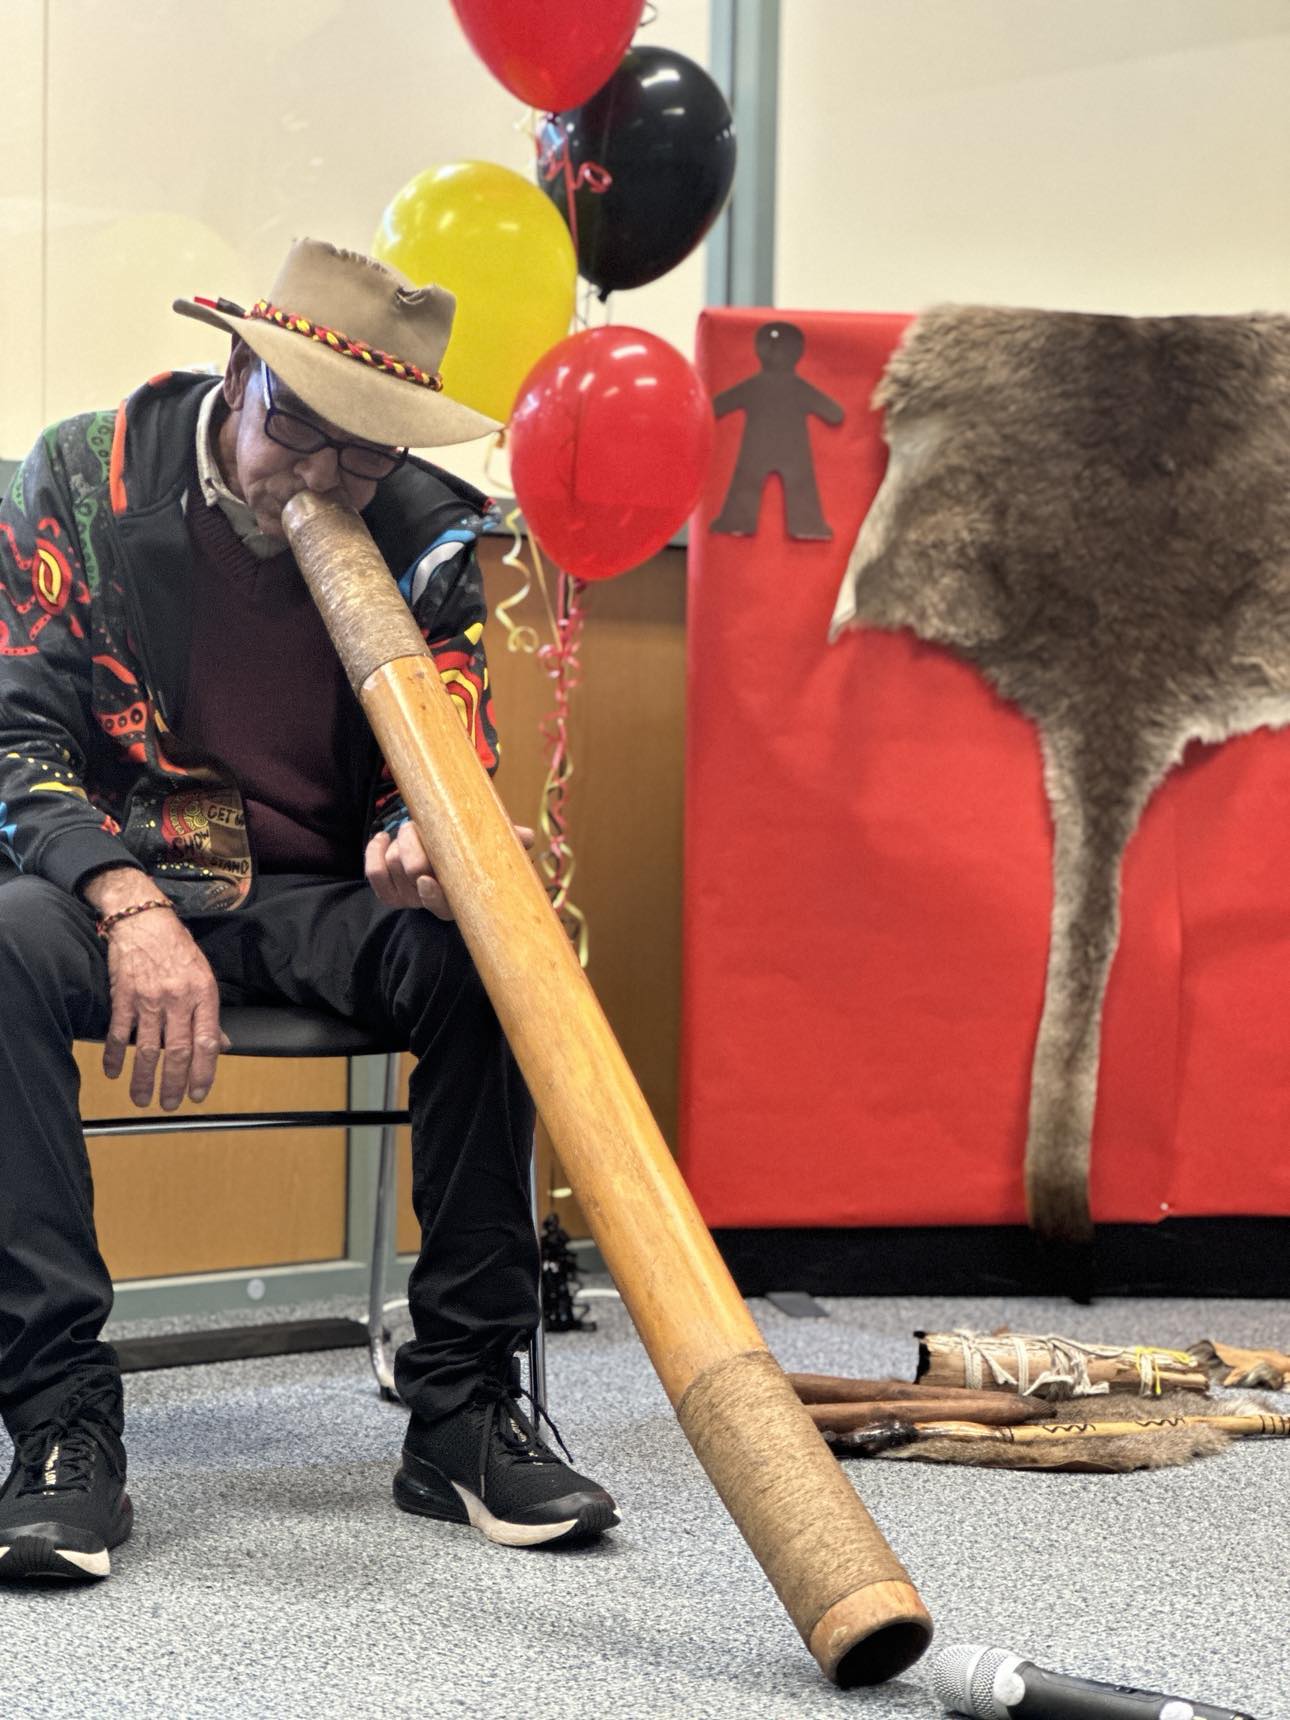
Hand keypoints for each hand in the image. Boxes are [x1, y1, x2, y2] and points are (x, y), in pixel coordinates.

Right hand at [85, 874, 229, 1109]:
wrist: (143, 919)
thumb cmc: (177, 947)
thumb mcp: (204, 975)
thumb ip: (210, 1013)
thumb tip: (221, 1044)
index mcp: (203, 994)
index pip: (207, 1042)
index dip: (204, 1072)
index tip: (199, 1093)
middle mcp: (178, 999)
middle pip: (177, 1052)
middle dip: (174, 1084)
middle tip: (171, 1104)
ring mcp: (149, 999)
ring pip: (146, 1049)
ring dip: (144, 1079)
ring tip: (142, 1098)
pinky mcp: (124, 997)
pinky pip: (119, 1033)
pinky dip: (115, 1056)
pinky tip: (114, 1072)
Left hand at [365, 821, 535, 917]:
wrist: (444, 848)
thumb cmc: (473, 849)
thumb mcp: (492, 847)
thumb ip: (508, 841)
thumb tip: (527, 837)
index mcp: (457, 900)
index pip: (442, 908)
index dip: (433, 897)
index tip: (428, 880)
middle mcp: (430, 901)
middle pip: (413, 877)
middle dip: (414, 846)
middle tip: (419, 826)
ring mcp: (407, 896)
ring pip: (394, 869)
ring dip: (400, 842)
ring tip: (410, 827)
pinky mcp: (388, 888)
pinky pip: (374, 875)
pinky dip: (374, 853)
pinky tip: (383, 837)